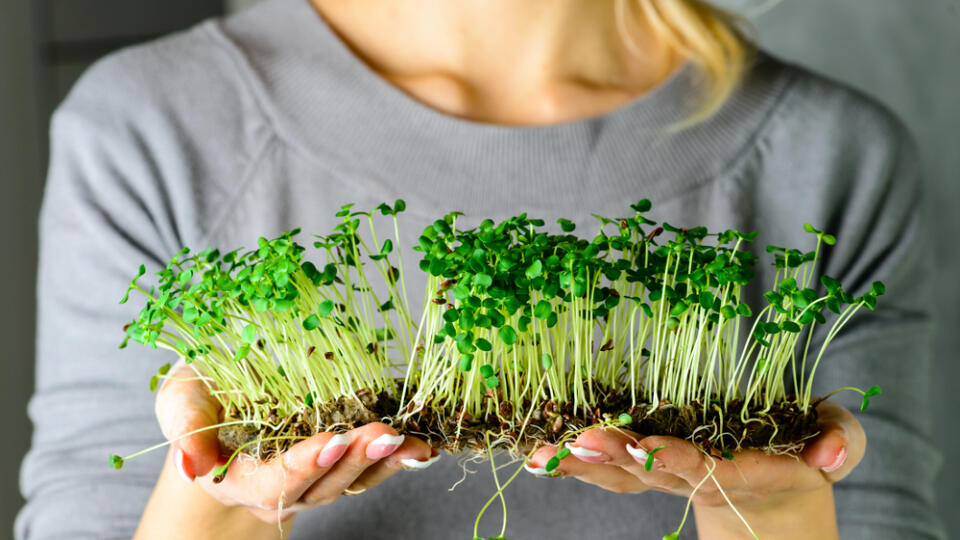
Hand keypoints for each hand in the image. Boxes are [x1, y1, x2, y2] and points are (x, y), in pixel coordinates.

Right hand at [155, 359, 438, 523]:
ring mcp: (316, 480)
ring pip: (353, 481)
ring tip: (411, 441)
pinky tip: (423, 445)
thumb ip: (184, 426)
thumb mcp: (181, 400)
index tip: (333, 440)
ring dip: (384, 462)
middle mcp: (282, 488)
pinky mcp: (341, 464)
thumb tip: (192, 463)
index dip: (306, 463)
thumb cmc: (201, 398)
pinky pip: (371, 469)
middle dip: (355, 460)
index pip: (276, 479)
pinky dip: (398, 458)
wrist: (222, 409)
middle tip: (383, 434)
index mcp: (240, 477)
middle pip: (323, 484)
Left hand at [525, 400, 863, 536]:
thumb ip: (840, 443)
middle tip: (577, 441)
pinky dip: (571, 461)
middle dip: (613, 457)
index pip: (705, 468)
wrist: (776, 491)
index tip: (649, 448)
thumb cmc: (807, 449)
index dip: (677, 459)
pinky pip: (605, 467)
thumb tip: (829, 455)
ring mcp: (664, 475)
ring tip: (540, 452)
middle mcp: (693, 477)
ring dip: (580, 462)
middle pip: (648, 472)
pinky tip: (533, 453)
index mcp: (740, 470)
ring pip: (618, 474)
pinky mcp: (646, 465)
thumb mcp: (836, 442)